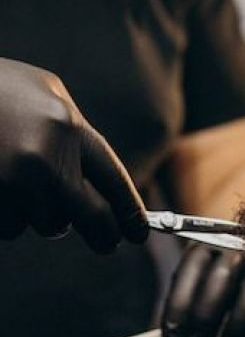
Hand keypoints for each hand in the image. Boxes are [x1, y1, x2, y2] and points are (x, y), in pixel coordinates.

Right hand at [0, 58, 147, 251]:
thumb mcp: (45, 93)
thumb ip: (74, 135)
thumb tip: (98, 185)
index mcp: (68, 128)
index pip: (115, 181)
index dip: (130, 212)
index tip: (138, 232)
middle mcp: (47, 160)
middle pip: (92, 218)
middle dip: (103, 234)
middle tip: (107, 243)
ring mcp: (13, 184)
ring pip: (47, 224)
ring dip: (41, 215)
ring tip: (20, 181)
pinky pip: (11, 227)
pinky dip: (10, 216)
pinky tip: (2, 186)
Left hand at [161, 242, 244, 336]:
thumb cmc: (228, 277)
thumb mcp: (205, 275)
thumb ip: (191, 297)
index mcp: (215, 239)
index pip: (193, 264)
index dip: (179, 302)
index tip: (172, 335)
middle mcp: (243, 244)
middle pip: (223, 276)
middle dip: (205, 316)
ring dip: (238, 324)